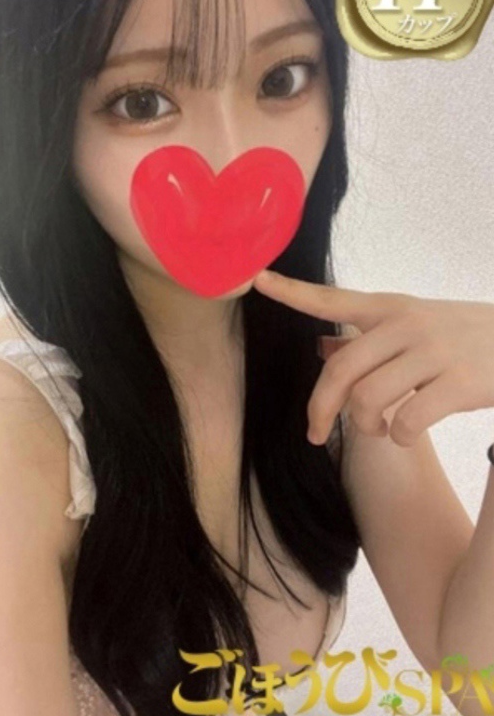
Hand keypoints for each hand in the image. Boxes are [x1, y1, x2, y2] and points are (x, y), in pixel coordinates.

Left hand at [252, 269, 493, 447]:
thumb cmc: (457, 336)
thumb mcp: (411, 326)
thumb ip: (366, 338)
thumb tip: (320, 347)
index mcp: (389, 308)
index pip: (331, 299)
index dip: (291, 292)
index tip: (256, 280)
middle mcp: (406, 325)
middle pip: (340, 369)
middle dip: (319, 408)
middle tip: (314, 433)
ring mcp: (433, 352)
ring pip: (369, 399)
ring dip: (364, 425)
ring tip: (377, 427)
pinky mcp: (459, 382)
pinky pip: (407, 420)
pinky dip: (398, 435)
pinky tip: (405, 432)